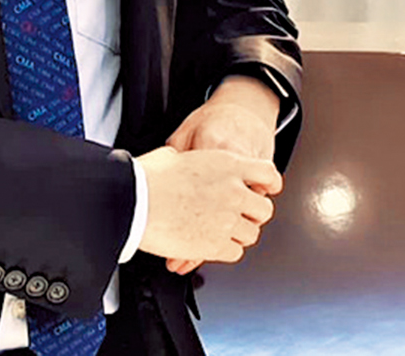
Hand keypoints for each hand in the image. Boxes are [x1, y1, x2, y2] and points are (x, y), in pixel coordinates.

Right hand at [161, 75, 281, 274]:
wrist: (135, 201)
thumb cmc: (148, 178)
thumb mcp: (173, 153)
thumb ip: (188, 157)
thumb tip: (178, 158)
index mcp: (226, 163)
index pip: (267, 173)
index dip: (269, 184)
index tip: (266, 190)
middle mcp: (233, 191)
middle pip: (264, 210)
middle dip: (252, 215)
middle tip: (239, 216)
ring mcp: (226, 219)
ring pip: (251, 234)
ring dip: (237, 234)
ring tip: (219, 231)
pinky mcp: (215, 244)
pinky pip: (235, 252)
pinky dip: (224, 250)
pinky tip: (210, 243)